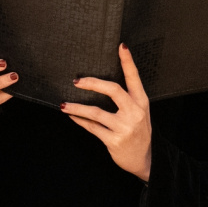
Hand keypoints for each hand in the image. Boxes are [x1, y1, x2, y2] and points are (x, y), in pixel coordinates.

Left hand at [63, 43, 152, 180]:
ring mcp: (124, 127)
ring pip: (96, 112)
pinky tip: (71, 116)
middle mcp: (135, 112)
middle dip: (92, 83)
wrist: (144, 159)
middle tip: (76, 81)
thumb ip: (126, 99)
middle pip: (113, 90)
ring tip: (63, 105)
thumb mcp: (139, 113)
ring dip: (76, 108)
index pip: (134, 78)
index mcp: (142, 102)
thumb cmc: (138, 131)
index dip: (128, 61)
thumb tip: (100, 82)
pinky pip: (92, 127)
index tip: (121, 46)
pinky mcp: (114, 140)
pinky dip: (79, 120)